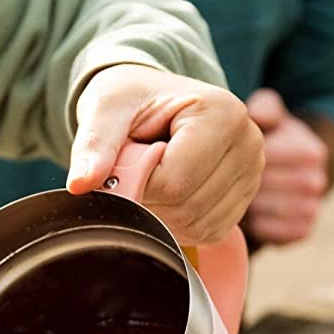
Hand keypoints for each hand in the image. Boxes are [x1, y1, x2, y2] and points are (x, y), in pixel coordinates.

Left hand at [68, 64, 263, 245]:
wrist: (153, 100)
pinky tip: (168, 196)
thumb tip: (81, 184)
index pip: (175, 181)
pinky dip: (180, 225)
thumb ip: (94, 145)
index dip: (139, 184)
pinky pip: (209, 233)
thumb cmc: (131, 99)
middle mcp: (249, 142)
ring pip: (199, 226)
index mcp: (222, 113)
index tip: (125, 163)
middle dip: (150, 201)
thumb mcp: (106, 108)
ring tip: (152, 179)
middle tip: (135, 171)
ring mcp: (253, 173)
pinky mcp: (245, 198)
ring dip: (162, 215)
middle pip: (189, 207)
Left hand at [240, 89, 328, 245]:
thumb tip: (259, 114)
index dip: (240, 158)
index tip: (229, 155)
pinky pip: (267, 233)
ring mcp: (311, 208)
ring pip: (261, 212)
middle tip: (225, 177)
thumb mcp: (273, 115)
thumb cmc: (276, 139)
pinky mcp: (302, 230)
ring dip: (243, 203)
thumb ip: (267, 107)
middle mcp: (316, 182)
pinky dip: (254, 224)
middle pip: (260, 188)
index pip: (264, 160)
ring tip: (234, 192)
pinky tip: (249, 211)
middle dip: (239, 181)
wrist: (298, 171)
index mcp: (310, 153)